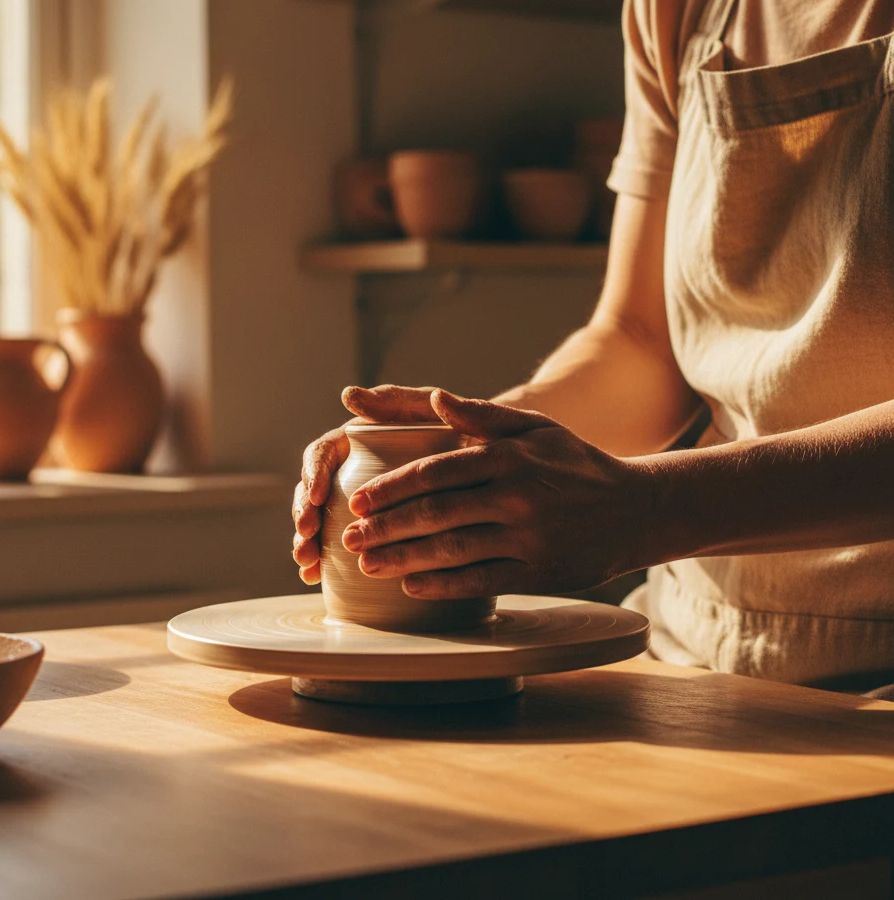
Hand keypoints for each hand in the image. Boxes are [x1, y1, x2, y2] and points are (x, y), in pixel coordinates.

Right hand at [291, 384, 445, 584]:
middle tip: (306, 539)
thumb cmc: (465, 431)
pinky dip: (324, 560)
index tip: (315, 495)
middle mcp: (353, 468)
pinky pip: (341, 543)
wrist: (493, 461)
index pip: (323, 452)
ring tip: (307, 564)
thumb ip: (409, 402)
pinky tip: (317, 578)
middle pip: (314, 490)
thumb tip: (364, 395)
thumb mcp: (444, 414)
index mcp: (359, 438)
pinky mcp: (375, 525)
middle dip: (304, 516)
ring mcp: (360, 499)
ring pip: (321, 519)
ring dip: (307, 542)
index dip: (312, 473)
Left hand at [340, 389, 658, 598]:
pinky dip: (441, 586)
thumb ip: (481, 414)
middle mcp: (515, 496)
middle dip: (385, 528)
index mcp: (507, 456)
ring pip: (452, 551)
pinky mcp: (540, 573)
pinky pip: (481, 582)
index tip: (358, 500)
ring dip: (402, 560)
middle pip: (435, 515)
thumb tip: (434, 398)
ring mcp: (528, 537)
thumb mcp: (535, 427)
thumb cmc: (575, 462)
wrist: (638, 508)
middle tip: (349, 536)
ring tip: (367, 565)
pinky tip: (411, 586)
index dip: (391, 488)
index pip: (434, 472)